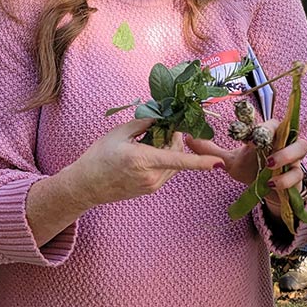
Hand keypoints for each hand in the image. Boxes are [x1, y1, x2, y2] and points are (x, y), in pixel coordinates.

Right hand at [64, 118, 222, 208]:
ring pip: (174, 165)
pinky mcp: (150, 189)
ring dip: (170, 150)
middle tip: (163, 126)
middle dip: (176, 140)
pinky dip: (163, 160)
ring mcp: (152, 185)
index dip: (202, 162)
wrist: (86, 185)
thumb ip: (142, 123)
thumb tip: (161, 117)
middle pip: (178, 157)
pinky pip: (166, 172)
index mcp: (143, 160)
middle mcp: (151, 176)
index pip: (179, 160)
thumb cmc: (98, 156)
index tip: (219, 162)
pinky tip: (148, 151)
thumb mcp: (118, 134)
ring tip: (151, 139)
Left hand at [185, 119, 306, 196]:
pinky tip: (271, 182)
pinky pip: (298, 174)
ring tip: (269, 163)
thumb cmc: (252, 170)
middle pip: (284, 127)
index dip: (250, 117)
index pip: (259, 119)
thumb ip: (210, 151)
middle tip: (258, 141)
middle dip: (272, 132)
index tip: (239, 121)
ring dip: (285, 154)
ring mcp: (293, 157)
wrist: (270, 192)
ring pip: (300, 147)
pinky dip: (286, 178)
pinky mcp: (299, 175)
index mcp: (262, 134)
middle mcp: (280, 141)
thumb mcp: (228, 161)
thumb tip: (187, 138)